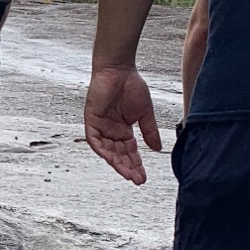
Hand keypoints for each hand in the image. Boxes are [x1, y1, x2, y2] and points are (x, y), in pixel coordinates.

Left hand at [84, 64, 160, 184]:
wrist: (119, 70)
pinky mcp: (91, 120)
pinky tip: (110, 159)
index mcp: (123, 130)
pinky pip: (94, 140)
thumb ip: (149, 131)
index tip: (143, 177)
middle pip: (118, 154)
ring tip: (127, 173)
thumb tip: (158, 149)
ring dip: (116, 163)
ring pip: (107, 151)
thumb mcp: (144, 113)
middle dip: (127, 168)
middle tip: (137, 179)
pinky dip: (101, 150)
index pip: (129, 152)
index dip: (136, 165)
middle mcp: (111, 131)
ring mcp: (101, 127)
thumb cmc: (131, 86)